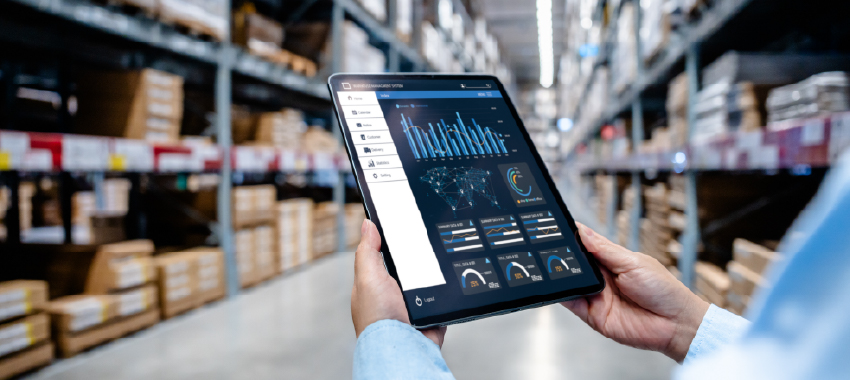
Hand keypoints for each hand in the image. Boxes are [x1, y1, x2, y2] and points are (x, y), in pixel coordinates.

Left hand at [351, 219, 446, 346]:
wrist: (402, 348)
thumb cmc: (378, 318)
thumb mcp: (368, 276)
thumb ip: (368, 251)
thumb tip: (367, 224)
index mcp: (376, 285)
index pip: (385, 257)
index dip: (395, 242)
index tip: (408, 224)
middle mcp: (394, 296)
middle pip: (411, 267)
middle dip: (419, 258)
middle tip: (429, 243)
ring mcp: (414, 307)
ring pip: (430, 281)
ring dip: (435, 276)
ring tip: (441, 264)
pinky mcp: (432, 316)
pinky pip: (444, 300)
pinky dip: (448, 294)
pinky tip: (450, 284)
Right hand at [562, 223, 708, 362]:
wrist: (675, 323)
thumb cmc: (663, 290)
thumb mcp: (634, 263)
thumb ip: (605, 250)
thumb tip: (584, 231)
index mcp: (612, 260)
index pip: (587, 245)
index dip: (573, 236)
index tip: (558, 227)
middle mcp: (602, 277)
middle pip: (575, 263)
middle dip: (563, 255)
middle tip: (551, 246)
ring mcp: (596, 296)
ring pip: (571, 282)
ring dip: (561, 274)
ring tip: (553, 264)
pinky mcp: (593, 315)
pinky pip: (572, 303)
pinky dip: (563, 295)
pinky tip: (558, 286)